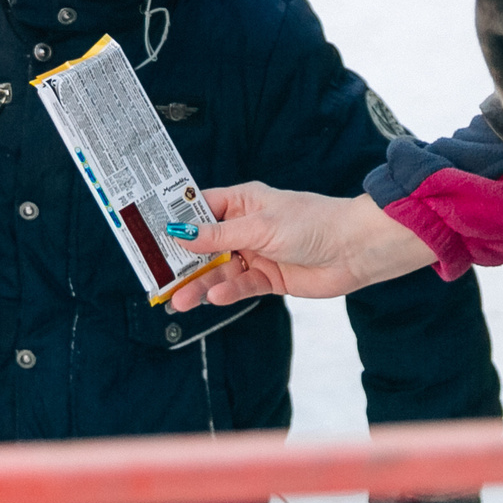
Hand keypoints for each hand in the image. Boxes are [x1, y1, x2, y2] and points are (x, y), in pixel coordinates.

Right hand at [164, 184, 436, 309]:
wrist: (354, 250)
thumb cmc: (311, 223)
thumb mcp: (259, 226)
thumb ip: (218, 236)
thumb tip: (179, 234)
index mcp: (242, 202)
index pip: (199, 211)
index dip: (175, 224)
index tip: (148, 237)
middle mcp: (246, 227)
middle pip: (205, 246)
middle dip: (184, 262)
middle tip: (160, 279)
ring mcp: (257, 253)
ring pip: (220, 270)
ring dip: (201, 284)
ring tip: (181, 300)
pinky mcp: (270, 278)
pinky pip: (241, 286)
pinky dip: (228, 292)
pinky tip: (217, 297)